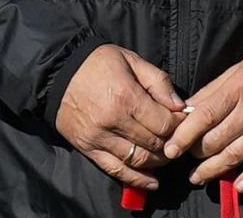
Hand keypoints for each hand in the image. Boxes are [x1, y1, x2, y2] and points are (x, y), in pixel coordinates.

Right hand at [54, 44, 186, 190]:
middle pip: (153, 144)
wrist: (57, 74)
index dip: (179, 125)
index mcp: (126, 97)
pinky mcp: (88, 148)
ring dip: (157, 162)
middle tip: (179, 139)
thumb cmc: (98, 63)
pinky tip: (152, 181)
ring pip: (137, 160)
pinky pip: (115, 169)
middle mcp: (113, 121)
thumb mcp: (132, 61)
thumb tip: (180, 106)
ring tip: (167, 155)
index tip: (185, 121)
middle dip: (171, 144)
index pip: (164, 123)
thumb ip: (158, 82)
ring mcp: (99, 138)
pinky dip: (135, 179)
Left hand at [163, 48, 242, 193]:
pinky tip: (238, 187)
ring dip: (212, 170)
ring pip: (234, 155)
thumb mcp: (239, 69)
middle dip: (196, 152)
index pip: (205, 116)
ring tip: (197, 177)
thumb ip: (212, 90)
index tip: (170, 148)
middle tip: (186, 156)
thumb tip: (186, 110)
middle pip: (216, 140)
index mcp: (238, 88)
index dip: (184, 135)